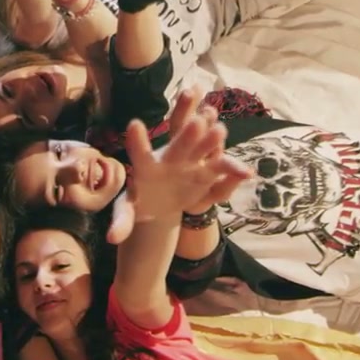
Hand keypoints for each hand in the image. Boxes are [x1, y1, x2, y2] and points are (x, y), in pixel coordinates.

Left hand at [105, 88, 250, 244]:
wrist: (159, 201)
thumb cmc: (140, 202)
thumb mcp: (129, 211)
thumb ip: (122, 221)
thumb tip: (112, 238)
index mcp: (146, 166)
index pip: (140, 152)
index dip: (138, 140)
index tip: (134, 124)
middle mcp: (169, 159)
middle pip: (178, 145)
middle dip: (187, 134)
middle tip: (196, 121)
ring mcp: (189, 163)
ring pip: (202, 149)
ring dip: (212, 141)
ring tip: (222, 131)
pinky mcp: (205, 172)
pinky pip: (221, 168)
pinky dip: (233, 170)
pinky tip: (247, 173)